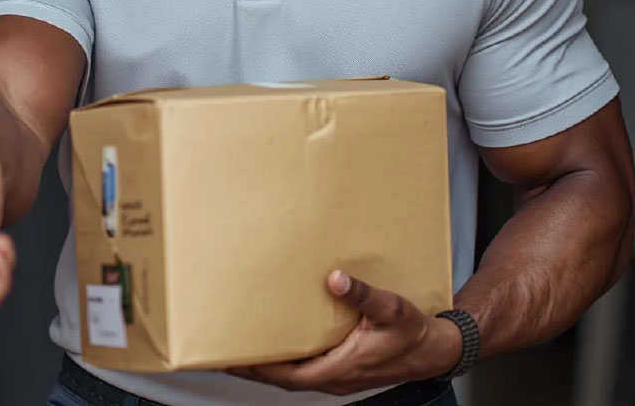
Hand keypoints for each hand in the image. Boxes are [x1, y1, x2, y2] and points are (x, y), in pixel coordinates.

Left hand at [229, 271, 461, 395]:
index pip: (288, 375)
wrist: (433, 350)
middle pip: (283, 379)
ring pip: (294, 375)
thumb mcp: (389, 308)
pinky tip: (280, 345)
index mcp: (340, 368)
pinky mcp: (342, 368)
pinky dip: (287, 361)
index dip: (258, 370)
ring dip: (268, 366)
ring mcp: (337, 375)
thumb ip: (361, 294)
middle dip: (253, 369)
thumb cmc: (411, 333)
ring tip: (245, 348)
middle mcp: (334, 377)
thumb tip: (336, 279)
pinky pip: (306, 368)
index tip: (233, 360)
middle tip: (225, 353)